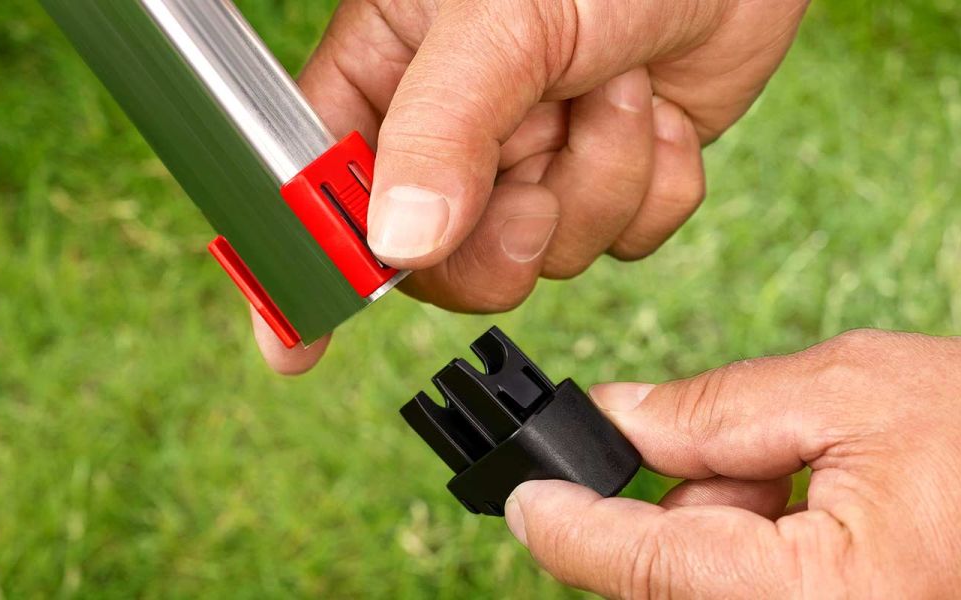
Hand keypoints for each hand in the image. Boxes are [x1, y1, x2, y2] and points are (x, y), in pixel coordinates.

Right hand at [256, 0, 810, 373]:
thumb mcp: (505, 19)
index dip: (309, 269)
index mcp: (387, 71)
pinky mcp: (614, 175)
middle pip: (433, 258)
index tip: (298, 347)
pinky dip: (656, 185)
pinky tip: (663, 110)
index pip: (319, 186)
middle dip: (500, 235)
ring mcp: (535, 156)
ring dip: (600, 181)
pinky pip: (623, 242)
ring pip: (541, 254)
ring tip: (619, 90)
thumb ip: (443, 128)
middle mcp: (451, 126)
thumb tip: (397, 244)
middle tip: (534, 195)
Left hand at [506, 326, 960, 597]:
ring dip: (723, 546)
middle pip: (669, 593)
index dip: (565, 521)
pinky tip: (822, 525)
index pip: (642, 564)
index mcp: (820, 596)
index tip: (517, 496)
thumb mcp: (852, 388)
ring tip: (818, 485)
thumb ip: (713, 413)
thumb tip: (611, 423)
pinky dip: (761, 571)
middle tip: (744, 455)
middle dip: (673, 518)